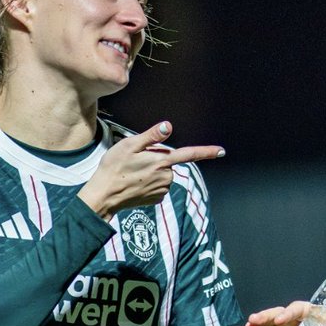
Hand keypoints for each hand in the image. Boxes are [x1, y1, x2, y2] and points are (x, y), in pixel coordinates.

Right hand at [78, 121, 223, 219]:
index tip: (221, 151)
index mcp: (161, 161)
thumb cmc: (114, 168)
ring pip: (163, 174)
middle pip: (168, 162)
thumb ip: (151, 136)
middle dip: (156, 158)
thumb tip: (168, 126)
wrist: (104, 196)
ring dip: (152, 170)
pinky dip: (149, 182)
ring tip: (133, 172)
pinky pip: (158, 185)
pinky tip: (135, 183)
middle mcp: (166, 177)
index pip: (189, 154)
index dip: (206, 151)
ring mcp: (162, 189)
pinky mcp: (157, 199)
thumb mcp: (129, 145)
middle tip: (135, 160)